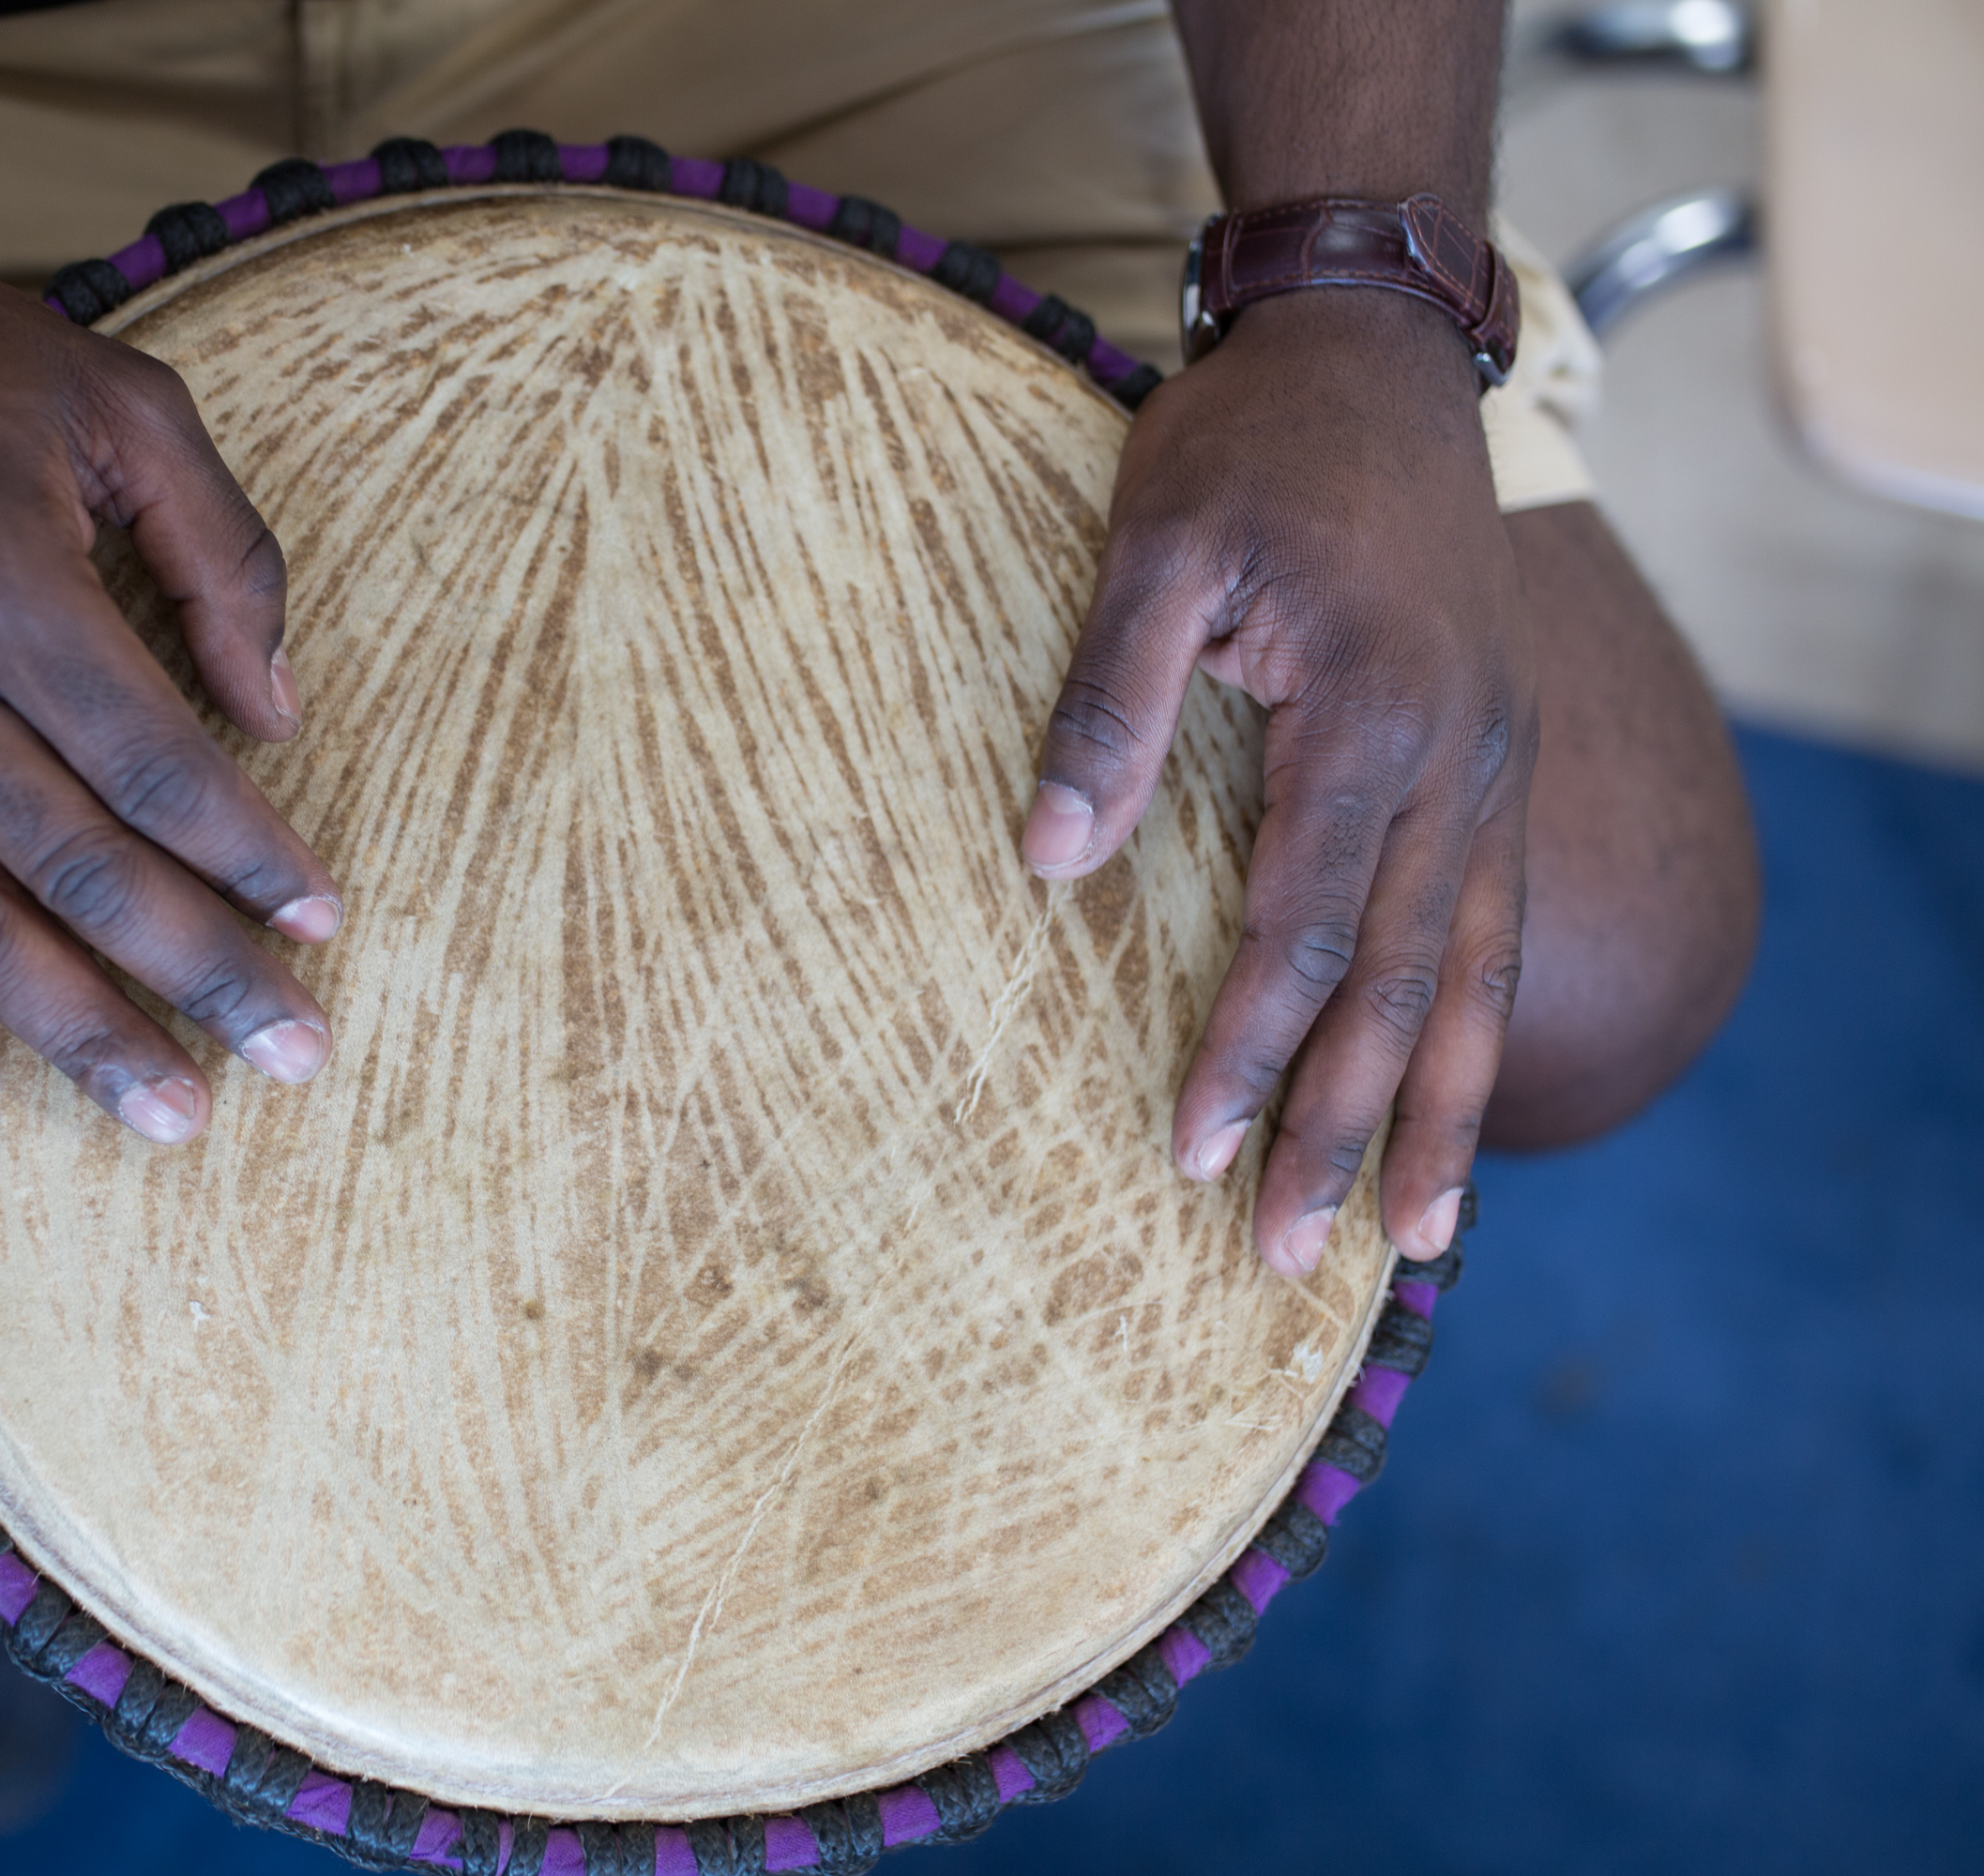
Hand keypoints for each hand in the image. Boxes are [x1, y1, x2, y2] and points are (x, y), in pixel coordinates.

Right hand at [0, 240, 340, 1145]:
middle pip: (76, 868)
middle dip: (197, 971)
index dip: (250, 856)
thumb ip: (224, 551)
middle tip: (294, 1055)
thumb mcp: (121, 400)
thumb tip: (281, 715)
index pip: (155, 766)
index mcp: (4, 583)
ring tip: (173, 1117)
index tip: (325, 921)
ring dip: (75, 1033)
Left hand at [1021, 290, 1533, 1271]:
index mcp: (1374, 716)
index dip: (1245, 1049)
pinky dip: (1476, 1031)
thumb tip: (1048, 861)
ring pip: (1473, 975)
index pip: (1302, 927)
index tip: (1188, 1153)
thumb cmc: (1251, 444)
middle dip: (1338, 1127)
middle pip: (1397, 985)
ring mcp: (1496, 765)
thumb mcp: (1154, 542)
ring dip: (1433, 1112)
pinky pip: (1497, 926)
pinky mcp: (1496, 761)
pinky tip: (1454, 1112)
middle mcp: (1460, 761)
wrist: (1373, 349)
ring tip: (1409, 1242)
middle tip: (1284, 1258)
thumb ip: (1107, 701)